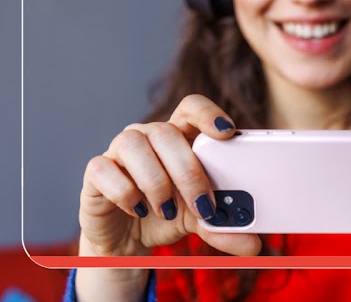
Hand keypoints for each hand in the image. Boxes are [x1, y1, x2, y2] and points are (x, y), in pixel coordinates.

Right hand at [78, 94, 261, 257]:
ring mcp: (119, 151)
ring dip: (156, 182)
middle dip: (188, 171)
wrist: (127, 241)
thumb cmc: (166, 215)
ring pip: (134, 144)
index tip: (226, 134)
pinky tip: (138, 210)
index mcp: (179, 136)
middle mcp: (148, 136)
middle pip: (166, 132)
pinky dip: (125, 192)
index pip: (191, 107)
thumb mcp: (200, 221)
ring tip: (168, 211)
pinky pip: (104, 169)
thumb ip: (224, 227)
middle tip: (203, 205)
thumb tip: (254, 244)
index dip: (208, 113)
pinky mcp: (96, 172)